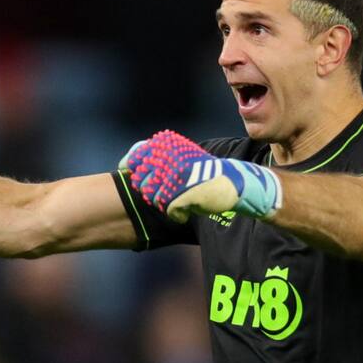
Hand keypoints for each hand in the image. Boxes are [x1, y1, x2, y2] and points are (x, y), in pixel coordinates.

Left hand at [119, 130, 281, 222]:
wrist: (234, 183)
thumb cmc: (205, 172)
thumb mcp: (183, 157)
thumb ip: (160, 158)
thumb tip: (127, 163)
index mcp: (170, 147)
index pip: (137, 156)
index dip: (132, 168)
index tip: (133, 174)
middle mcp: (172, 159)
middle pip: (142, 181)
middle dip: (148, 190)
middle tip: (161, 195)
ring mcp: (179, 176)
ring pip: (154, 197)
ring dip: (161, 203)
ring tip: (173, 203)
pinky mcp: (186, 192)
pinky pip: (169, 209)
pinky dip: (176, 215)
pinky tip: (183, 214)